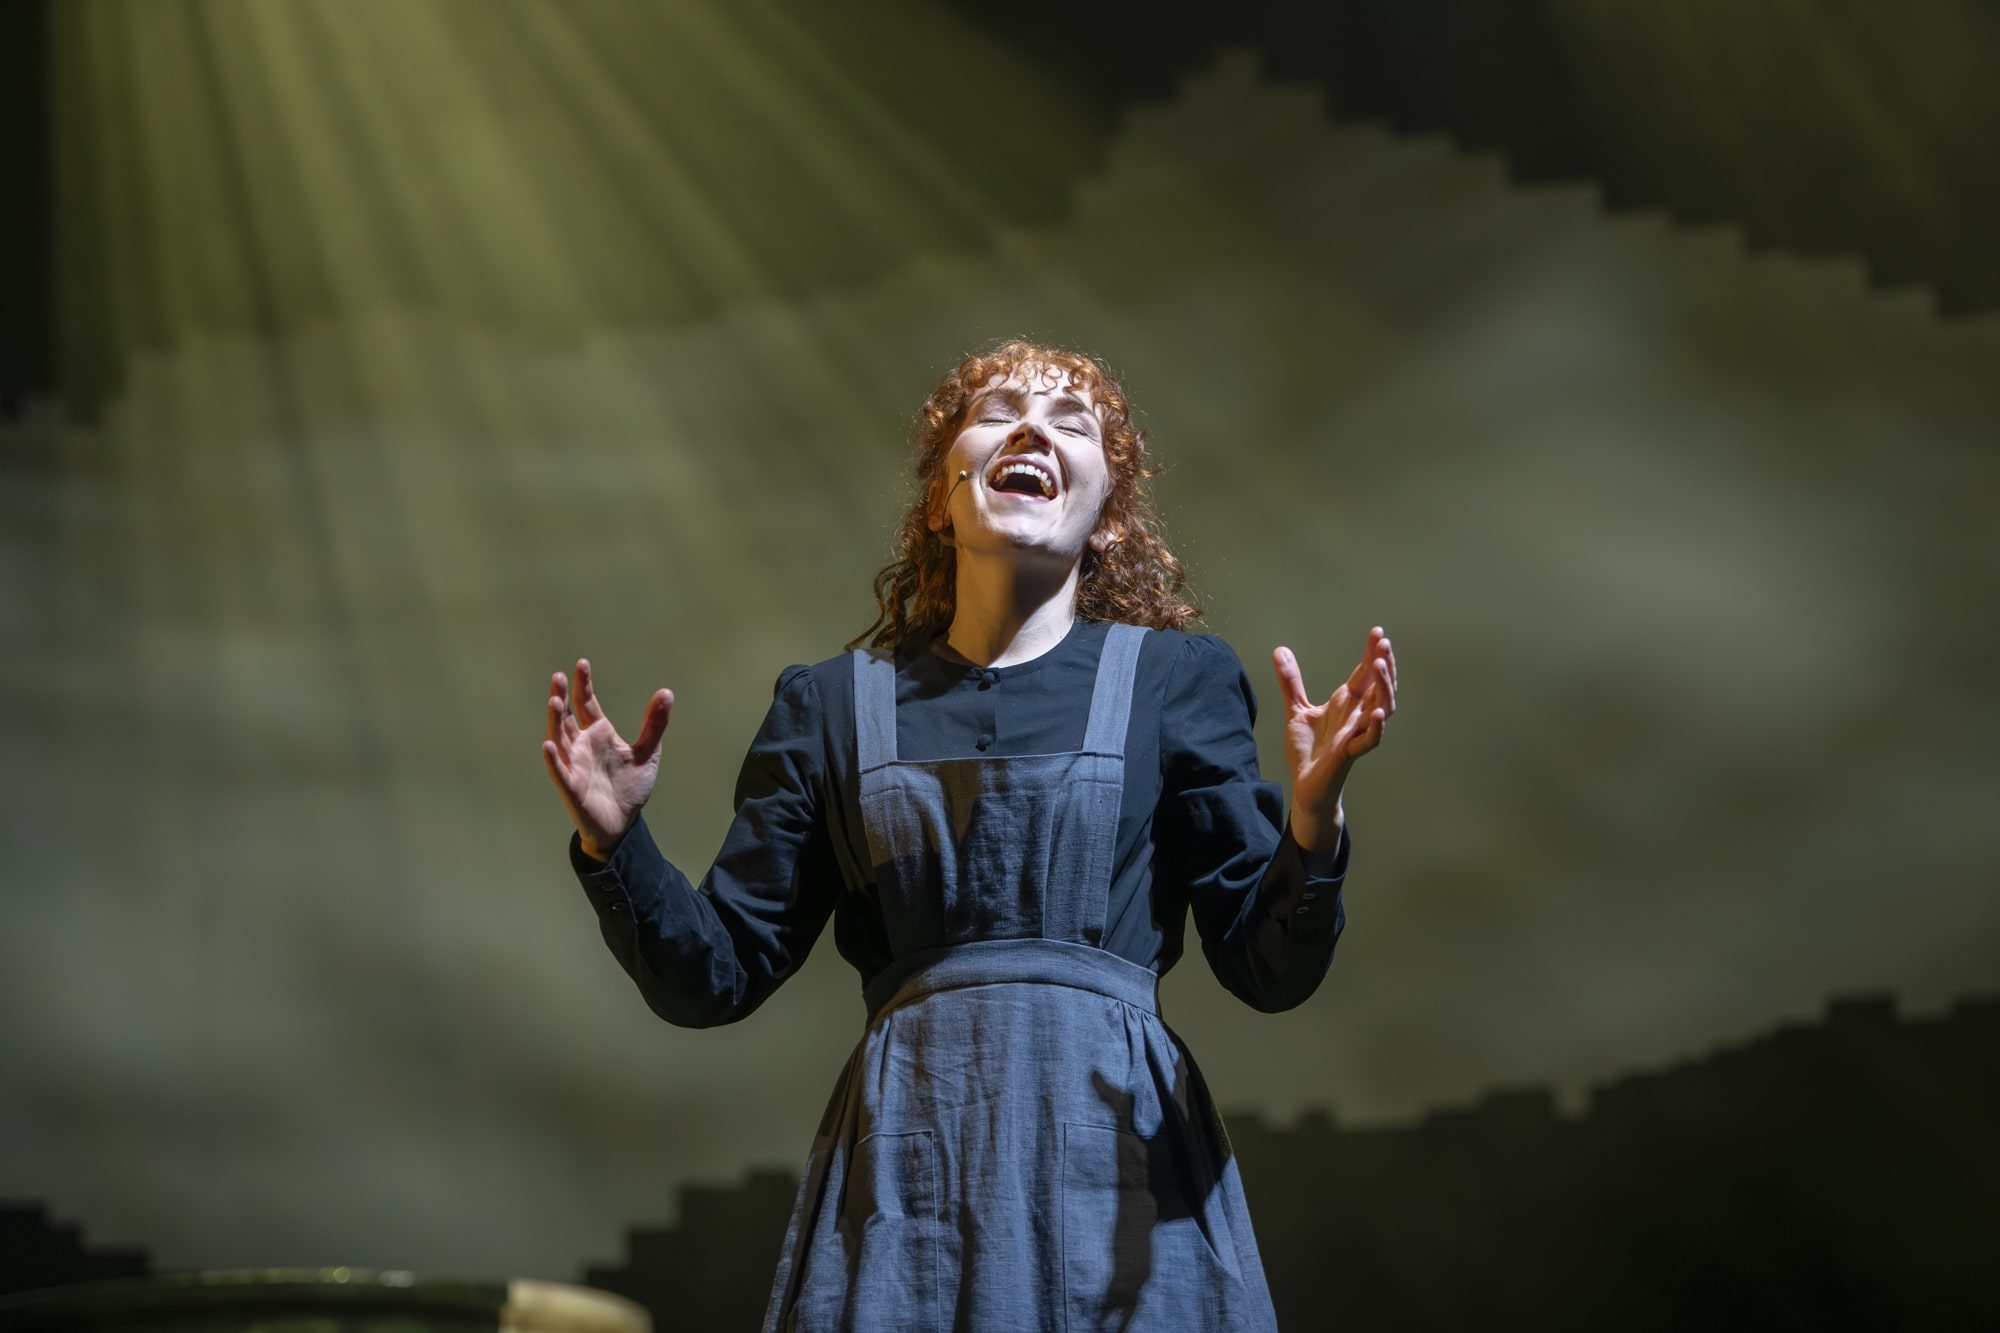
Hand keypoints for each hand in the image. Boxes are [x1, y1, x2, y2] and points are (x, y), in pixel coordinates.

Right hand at [541, 657, 672, 860]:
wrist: (623, 823)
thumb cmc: (630, 787)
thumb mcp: (648, 752)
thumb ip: (655, 724)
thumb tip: (667, 692)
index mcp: (598, 734)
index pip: (586, 704)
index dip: (583, 685)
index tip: (582, 664)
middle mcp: (582, 746)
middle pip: (566, 717)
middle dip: (561, 697)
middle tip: (557, 676)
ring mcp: (574, 766)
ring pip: (559, 740)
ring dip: (555, 722)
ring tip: (553, 701)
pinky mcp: (572, 788)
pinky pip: (560, 772)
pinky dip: (554, 759)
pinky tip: (549, 745)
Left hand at [1272, 627, 1395, 851]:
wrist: (1304, 785)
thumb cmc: (1308, 750)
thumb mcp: (1296, 710)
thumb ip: (1291, 681)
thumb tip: (1280, 650)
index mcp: (1346, 703)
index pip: (1364, 674)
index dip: (1372, 653)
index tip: (1377, 631)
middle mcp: (1356, 716)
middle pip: (1379, 687)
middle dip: (1384, 666)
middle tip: (1383, 643)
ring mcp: (1356, 734)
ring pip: (1381, 709)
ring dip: (1384, 689)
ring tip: (1381, 667)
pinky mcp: (1350, 753)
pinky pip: (1370, 741)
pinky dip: (1375, 728)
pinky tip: (1377, 714)